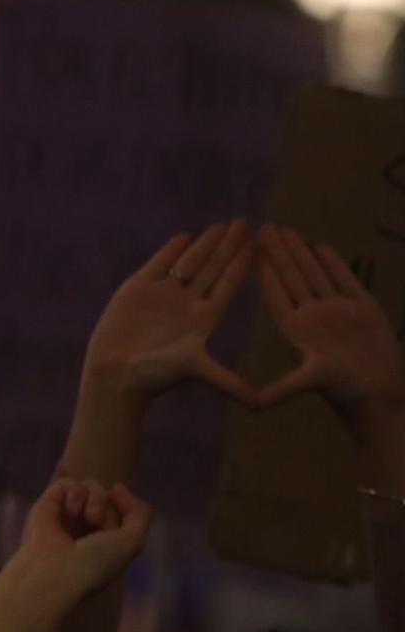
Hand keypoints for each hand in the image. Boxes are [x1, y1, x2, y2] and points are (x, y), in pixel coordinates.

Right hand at [16, 478, 151, 598]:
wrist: (57, 571)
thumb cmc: (96, 563)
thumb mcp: (132, 541)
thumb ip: (140, 512)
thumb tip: (117, 486)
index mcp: (105, 539)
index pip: (121, 509)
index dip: (127, 508)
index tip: (121, 516)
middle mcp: (85, 525)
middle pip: (107, 495)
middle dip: (109, 506)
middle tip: (98, 524)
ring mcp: (66, 514)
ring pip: (90, 485)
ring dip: (96, 498)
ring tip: (87, 518)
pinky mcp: (47, 504)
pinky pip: (67, 482)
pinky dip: (75, 492)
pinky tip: (72, 510)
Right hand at [82, 221, 254, 403]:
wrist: (114, 375)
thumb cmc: (153, 375)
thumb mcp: (195, 370)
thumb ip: (226, 381)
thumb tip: (259, 403)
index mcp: (204, 319)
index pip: (228, 284)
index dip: (242, 263)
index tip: (258, 244)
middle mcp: (186, 305)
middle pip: (213, 268)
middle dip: (228, 246)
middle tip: (243, 223)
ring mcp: (162, 296)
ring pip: (188, 263)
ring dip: (204, 244)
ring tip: (220, 225)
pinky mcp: (137, 291)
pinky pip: (158, 265)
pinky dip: (171, 251)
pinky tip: (184, 236)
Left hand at [254, 224, 404, 427]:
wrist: (384, 396)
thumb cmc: (347, 392)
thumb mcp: (309, 385)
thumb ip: (282, 389)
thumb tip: (251, 404)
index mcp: (297, 330)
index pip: (276, 294)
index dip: (263, 272)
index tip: (248, 250)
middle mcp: (314, 317)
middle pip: (292, 279)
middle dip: (278, 253)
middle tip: (263, 227)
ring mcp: (338, 311)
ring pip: (316, 275)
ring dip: (301, 254)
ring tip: (287, 230)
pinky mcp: (364, 309)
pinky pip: (346, 281)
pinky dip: (334, 264)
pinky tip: (321, 247)